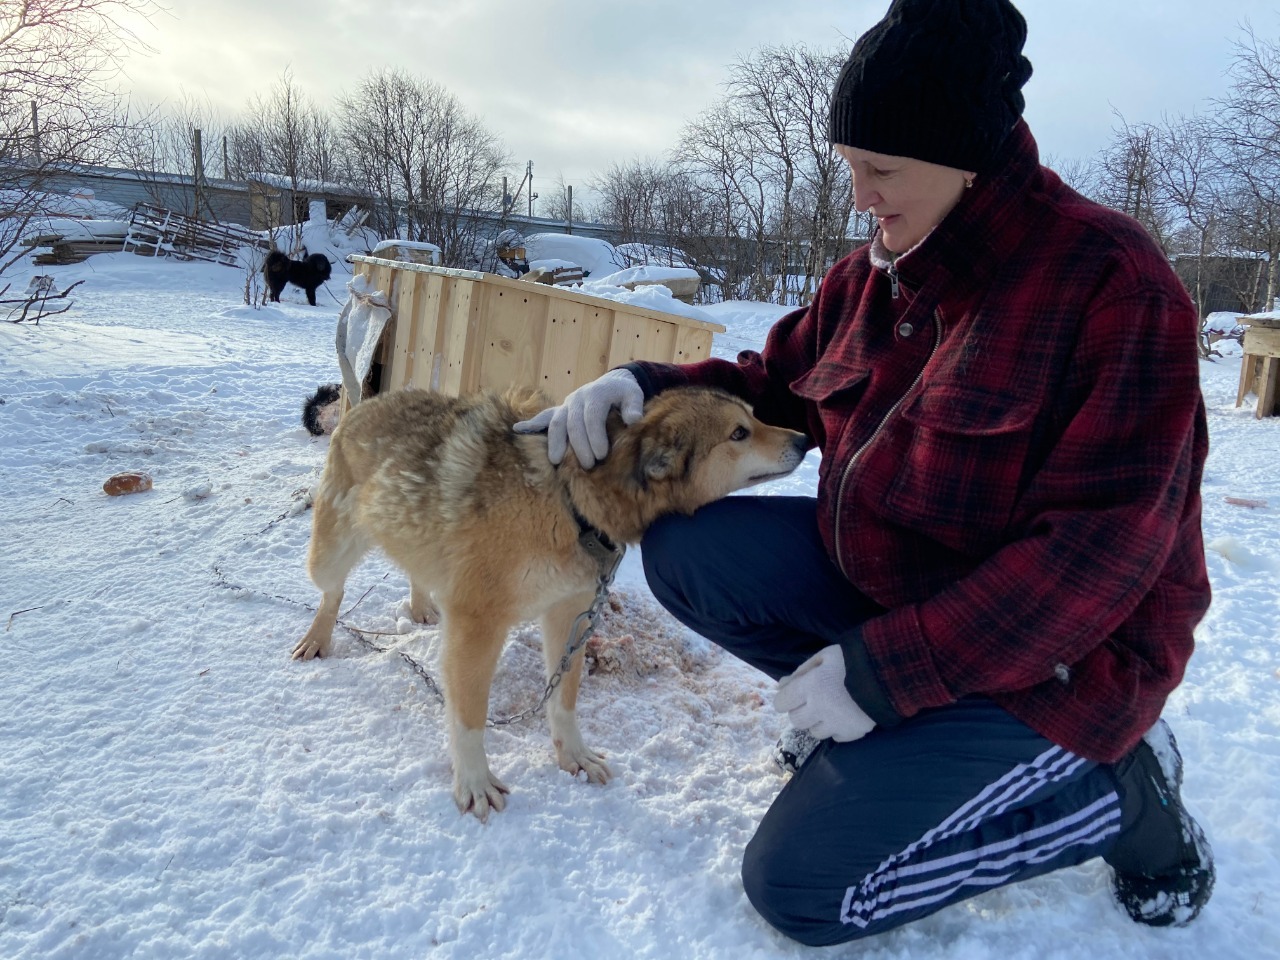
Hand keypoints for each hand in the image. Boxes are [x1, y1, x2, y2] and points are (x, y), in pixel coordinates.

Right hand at [513, 368, 643, 467]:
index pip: (592, 416)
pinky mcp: (560, 411)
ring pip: (556, 422)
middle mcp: (578, 398)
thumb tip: (633, 420)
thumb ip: (634, 406)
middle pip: (573, 422)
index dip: (595, 435)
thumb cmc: (624, 394)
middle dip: (579, 445)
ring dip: (556, 442)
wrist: (611, 383)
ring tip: (557, 461)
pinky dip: (531, 424)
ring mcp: (566, 404)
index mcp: (596, 394)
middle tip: (588, 465)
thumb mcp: (634, 395)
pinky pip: (544, 417)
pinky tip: (518, 430)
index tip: (601, 454)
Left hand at [774, 645, 875, 742]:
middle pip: (796, 720)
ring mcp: (836, 724)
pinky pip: (836, 737)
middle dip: (800, 710)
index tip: (793, 694)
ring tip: (830, 708)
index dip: (785, 698)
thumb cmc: (853, 659)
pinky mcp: (853, 733)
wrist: (890, 673)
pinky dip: (837, 729)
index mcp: (810, 687)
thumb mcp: (825, 656)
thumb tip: (782, 685)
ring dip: (818, 722)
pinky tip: (845, 716)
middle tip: (812, 700)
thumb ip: (801, 671)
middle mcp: (819, 709)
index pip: (781, 703)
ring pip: (814, 732)